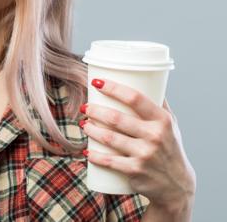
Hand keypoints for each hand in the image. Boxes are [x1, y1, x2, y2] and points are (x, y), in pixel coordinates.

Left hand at [80, 78, 195, 215]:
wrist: (176, 184)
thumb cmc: (169, 146)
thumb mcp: (170, 124)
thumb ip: (158, 103)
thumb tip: (147, 77)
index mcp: (162, 120)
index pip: (135, 98)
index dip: (113, 88)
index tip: (96, 82)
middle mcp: (155, 136)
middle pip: (116, 118)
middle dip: (95, 111)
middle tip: (85, 107)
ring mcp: (144, 154)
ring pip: (109, 138)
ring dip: (91, 130)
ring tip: (84, 124)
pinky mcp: (135, 171)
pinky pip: (109, 161)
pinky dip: (94, 156)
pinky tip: (86, 150)